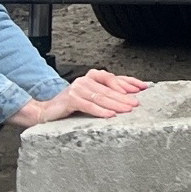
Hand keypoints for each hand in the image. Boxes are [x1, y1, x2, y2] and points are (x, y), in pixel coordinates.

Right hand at [10, 69, 147, 128]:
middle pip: (109, 89)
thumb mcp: (91, 96)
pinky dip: (101, 111)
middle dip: (125, 97)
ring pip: (101, 97)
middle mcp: (85, 79)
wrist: (48, 110)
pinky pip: (89, 105)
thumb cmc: (72, 104)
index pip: (115, 78)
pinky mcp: (71, 99)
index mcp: (92, 76)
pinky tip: (111, 115)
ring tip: (128, 110)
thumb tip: (130, 96)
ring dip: (116, 104)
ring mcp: (78, 88)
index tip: (143, 87)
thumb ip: (107, 93)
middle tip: (137, 103)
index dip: (129, 82)